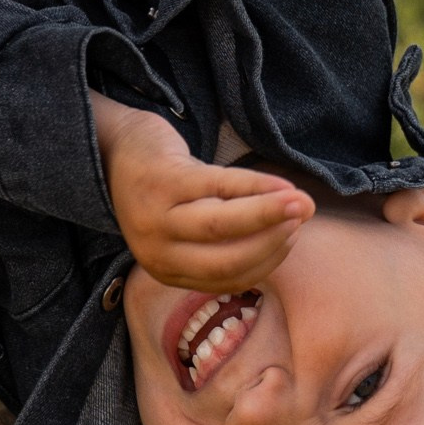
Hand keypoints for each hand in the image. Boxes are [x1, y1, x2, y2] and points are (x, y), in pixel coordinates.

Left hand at [91, 93, 313, 288]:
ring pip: (221, 225)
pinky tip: (281, 185)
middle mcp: (156, 252)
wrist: (118, 146)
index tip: (293, 238)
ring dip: (269, 216)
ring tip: (303, 204)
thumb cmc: (166, 190)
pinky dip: (255, 186)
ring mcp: (154, 218)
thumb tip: (291, 234)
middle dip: (273, 242)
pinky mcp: (161, 180)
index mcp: (166, 270)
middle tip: (305, 219)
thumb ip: (228, 239)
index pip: (228, 277)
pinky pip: (218, 186)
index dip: (267, 261)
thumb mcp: (190, 225)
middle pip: (226, 258)